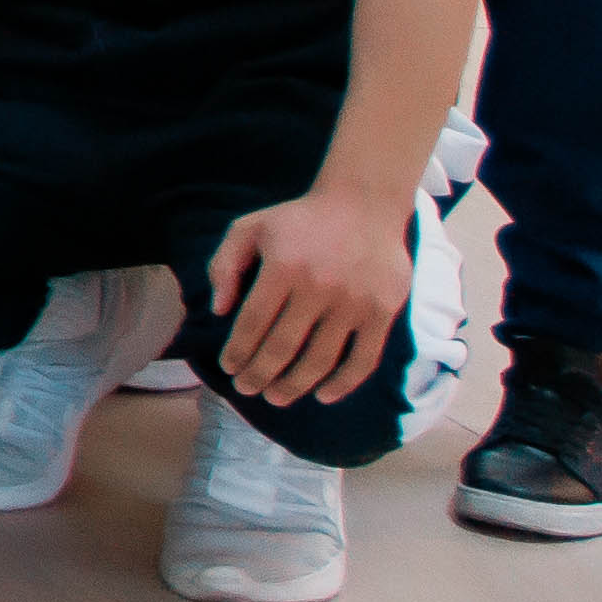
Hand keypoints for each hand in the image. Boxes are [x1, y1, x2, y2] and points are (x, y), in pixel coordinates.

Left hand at [200, 185, 419, 408]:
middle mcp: (319, 287)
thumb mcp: (249, 228)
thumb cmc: (299, 220)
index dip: (238, 352)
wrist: (363, 204)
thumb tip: (218, 311)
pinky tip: (323, 396)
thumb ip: (224, 265)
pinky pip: (363, 360)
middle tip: (247, 390)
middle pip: (283, 347)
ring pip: (320, 360)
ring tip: (276, 397)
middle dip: (260, 375)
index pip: (253, 323)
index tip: (229, 369)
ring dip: (295, 385)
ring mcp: (354, 303)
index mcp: (283, 267)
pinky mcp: (382, 312)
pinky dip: (343, 384)